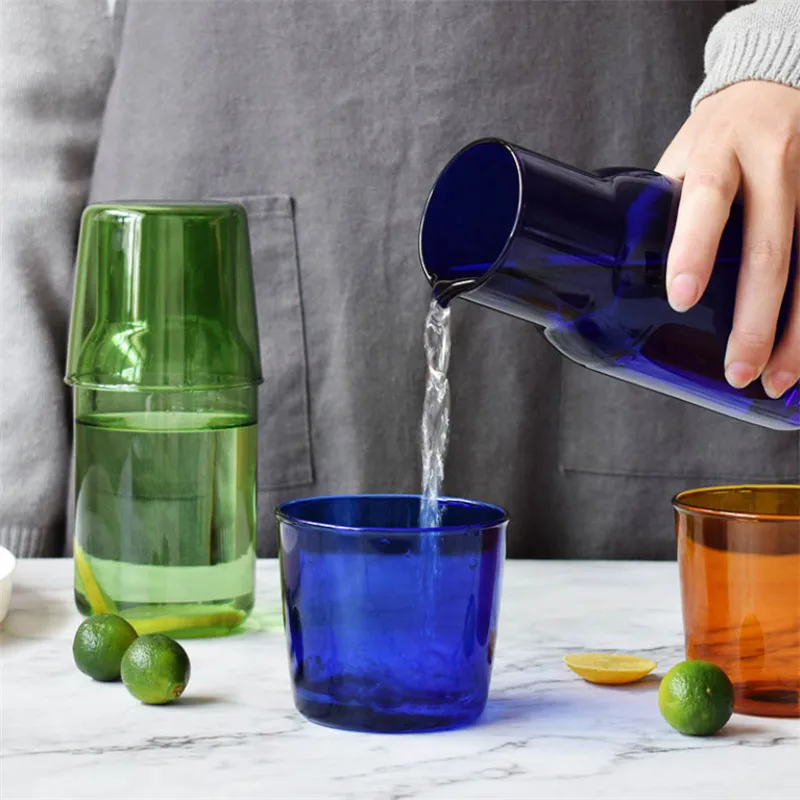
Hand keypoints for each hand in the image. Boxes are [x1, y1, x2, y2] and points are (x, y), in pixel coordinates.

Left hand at [656, 81, 799, 398]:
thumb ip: (663, 210)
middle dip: (754, 320)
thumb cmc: (717, 136)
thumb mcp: (681, 158)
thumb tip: (626, 278)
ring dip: (798, 333)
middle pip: (769, 250)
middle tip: (738, 371)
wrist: (778, 83)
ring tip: (776, 380)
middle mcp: (774, 163)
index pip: (704, 200)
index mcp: (718, 152)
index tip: (681, 297)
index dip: (693, 249)